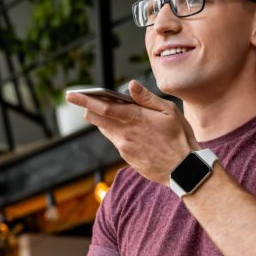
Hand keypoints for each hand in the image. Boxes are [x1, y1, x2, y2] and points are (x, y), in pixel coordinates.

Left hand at [65, 79, 198, 184]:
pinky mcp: (127, 157)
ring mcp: (124, 147)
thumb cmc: (180, 137)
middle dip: (87, 108)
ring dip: (103, 119)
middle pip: (96, 119)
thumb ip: (146, 98)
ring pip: (105, 129)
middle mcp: (125, 134)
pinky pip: (115, 140)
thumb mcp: (169, 111)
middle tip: (83, 99)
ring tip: (108, 110)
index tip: (71, 94)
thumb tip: (130, 85)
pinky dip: (116, 131)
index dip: (84, 100)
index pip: (102, 107)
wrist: (184, 170)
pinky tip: (126, 128)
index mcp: (135, 119)